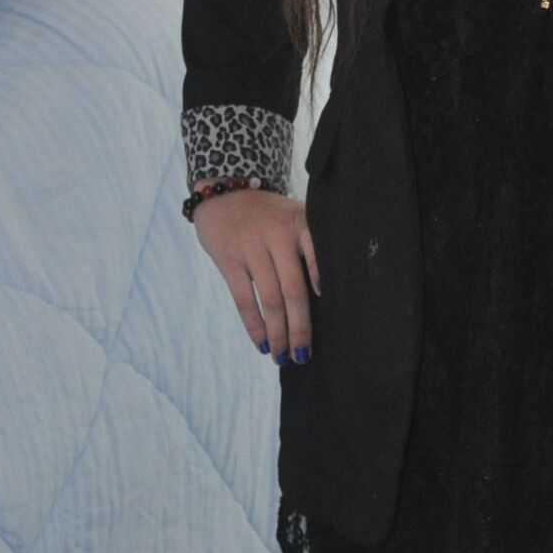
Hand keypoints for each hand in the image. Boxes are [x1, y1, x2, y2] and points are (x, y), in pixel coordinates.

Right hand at [192, 187, 321, 359]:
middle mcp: (276, 235)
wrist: (224, 194)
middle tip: (305, 355)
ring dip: (278, 334)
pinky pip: (244, 300)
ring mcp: (251, 248)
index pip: (317, 253)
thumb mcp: (294, 216)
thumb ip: (310, 245)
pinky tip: (263, 344)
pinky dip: (255, 326)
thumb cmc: (269, 215)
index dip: (323, 278)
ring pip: (269, 300)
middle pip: (294, 290)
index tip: (329, 305)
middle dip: (301, 327)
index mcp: (299, 223)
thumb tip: (325, 297)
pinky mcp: (229, 260)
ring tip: (284, 358)